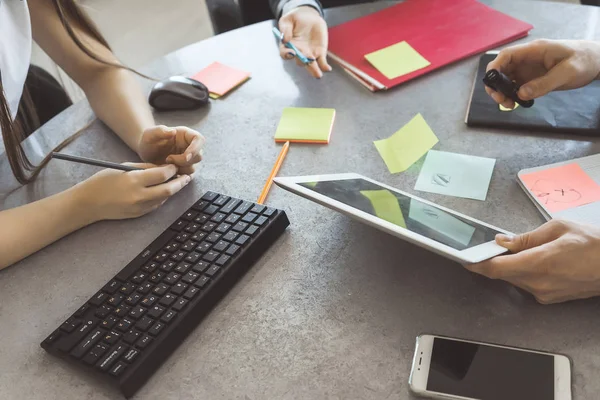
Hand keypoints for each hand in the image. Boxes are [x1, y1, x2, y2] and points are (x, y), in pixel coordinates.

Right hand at [75, 163, 190, 221]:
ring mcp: (140, 207)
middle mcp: (139, 195)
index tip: (175, 165)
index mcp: (134, 180)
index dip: (172, 169)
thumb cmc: (103, 181)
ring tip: (177, 182)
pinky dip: (162, 197)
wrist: (89, 203)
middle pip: (169, 189)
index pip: (162, 174)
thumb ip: (144, 168)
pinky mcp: (139, 214)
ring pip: (164, 198)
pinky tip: (163, 191)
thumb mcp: (123, 168)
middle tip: (186, 176)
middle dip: (180, 182)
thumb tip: (163, 168)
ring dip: (173, 190)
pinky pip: (156, 205)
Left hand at [137, 125, 204, 174]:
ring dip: (180, 169)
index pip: (199, 139)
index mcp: (185, 135)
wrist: (145, 153)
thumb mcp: (149, 134)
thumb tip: (173, 131)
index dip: (195, 149)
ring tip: (166, 164)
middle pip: (199, 156)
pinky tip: (168, 171)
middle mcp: (190, 146)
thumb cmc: (148, 141)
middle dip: (184, 161)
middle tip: (168, 159)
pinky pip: (187, 175)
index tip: (186, 156)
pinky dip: (178, 175)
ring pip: (193, 167)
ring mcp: (188, 159)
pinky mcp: (184, 169)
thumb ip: (160, 131)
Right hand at [278, 6, 331, 77]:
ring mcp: (309, 54)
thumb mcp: (287, 20)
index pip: (285, 53)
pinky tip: (327, 69)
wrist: (308, 17)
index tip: (291, 52)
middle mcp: (298, 53)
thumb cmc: (295, 18)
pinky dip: (324, 66)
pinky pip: (322, 62)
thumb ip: (285, 29)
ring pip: (311, 65)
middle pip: (299, 61)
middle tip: (307, 61)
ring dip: (314, 70)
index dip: (287, 54)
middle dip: (303, 62)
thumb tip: (285, 39)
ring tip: (318, 74)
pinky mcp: (319, 53)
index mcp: (288, 46)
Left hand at [466, 220, 599, 303]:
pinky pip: (526, 284)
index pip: (496, 268)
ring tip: (520, 251)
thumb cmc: (593, 244)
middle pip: (501, 274)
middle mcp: (538, 282)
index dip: (476, 264)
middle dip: (494, 261)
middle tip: (493, 247)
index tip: (465, 258)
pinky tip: (533, 261)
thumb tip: (502, 241)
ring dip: (509, 266)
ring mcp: (544, 293)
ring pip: (513, 279)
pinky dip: (523, 272)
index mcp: (539, 263)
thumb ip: (526, 237)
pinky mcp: (549, 298)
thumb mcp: (557, 228)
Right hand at [485, 39, 599, 108]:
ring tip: (510, 104)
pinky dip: (513, 95)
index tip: (492, 84)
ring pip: (506, 79)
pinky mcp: (532, 78)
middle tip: (502, 100)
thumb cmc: (585, 60)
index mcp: (534, 51)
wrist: (596, 61)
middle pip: (502, 69)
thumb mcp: (567, 72)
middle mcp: (527, 59)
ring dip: (503, 92)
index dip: (495, 68)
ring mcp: (529, 69)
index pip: (506, 56)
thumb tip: (521, 94)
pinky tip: (518, 102)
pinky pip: (516, 86)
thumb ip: (544, 84)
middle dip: (496, 85)